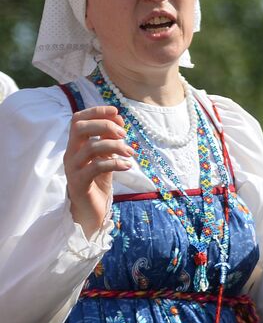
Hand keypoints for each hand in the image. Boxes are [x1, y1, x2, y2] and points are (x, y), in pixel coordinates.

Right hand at [65, 105, 131, 235]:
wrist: (91, 210)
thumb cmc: (98, 182)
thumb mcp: (106, 158)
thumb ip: (109, 140)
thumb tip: (118, 120)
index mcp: (76, 146)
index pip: (78, 120)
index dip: (96, 112)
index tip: (116, 112)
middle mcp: (71, 154)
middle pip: (79, 128)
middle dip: (104, 125)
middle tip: (124, 134)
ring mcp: (73, 168)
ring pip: (90, 147)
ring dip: (115, 146)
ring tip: (131, 153)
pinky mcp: (79, 183)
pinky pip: (95, 167)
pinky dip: (115, 163)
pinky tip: (128, 166)